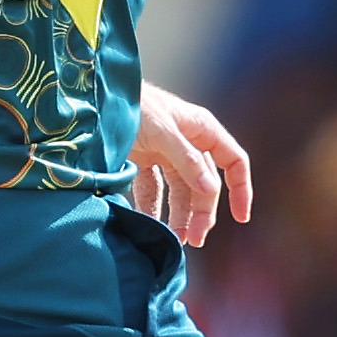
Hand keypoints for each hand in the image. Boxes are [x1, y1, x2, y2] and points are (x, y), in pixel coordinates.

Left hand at [130, 83, 253, 246]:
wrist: (96, 97)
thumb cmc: (134, 104)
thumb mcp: (162, 131)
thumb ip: (188, 160)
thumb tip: (211, 191)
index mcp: (203, 130)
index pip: (234, 162)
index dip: (240, 189)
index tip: (240, 218)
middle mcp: (189, 142)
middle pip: (204, 185)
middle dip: (201, 213)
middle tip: (193, 240)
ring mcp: (166, 152)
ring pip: (180, 191)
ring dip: (179, 216)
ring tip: (174, 240)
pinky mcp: (144, 160)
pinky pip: (154, 190)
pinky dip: (153, 208)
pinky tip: (150, 224)